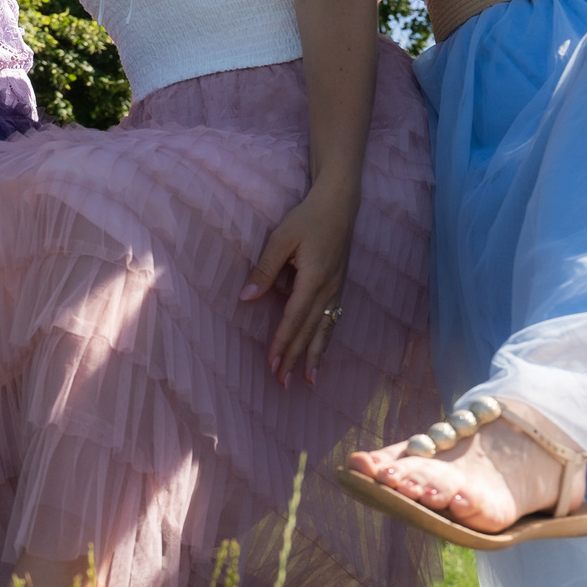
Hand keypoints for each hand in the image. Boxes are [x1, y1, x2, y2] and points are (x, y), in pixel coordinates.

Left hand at [239, 181, 358, 386]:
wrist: (340, 204)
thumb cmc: (308, 218)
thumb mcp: (281, 238)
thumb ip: (264, 269)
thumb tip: (246, 297)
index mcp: (314, 279)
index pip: (294, 319)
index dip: (282, 343)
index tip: (271, 364)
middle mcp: (329, 289)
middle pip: (310, 330)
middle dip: (296, 358)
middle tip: (283, 383)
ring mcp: (338, 289)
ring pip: (325, 329)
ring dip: (315, 356)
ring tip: (309, 380)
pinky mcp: (340, 286)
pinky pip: (333, 320)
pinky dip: (326, 340)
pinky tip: (321, 352)